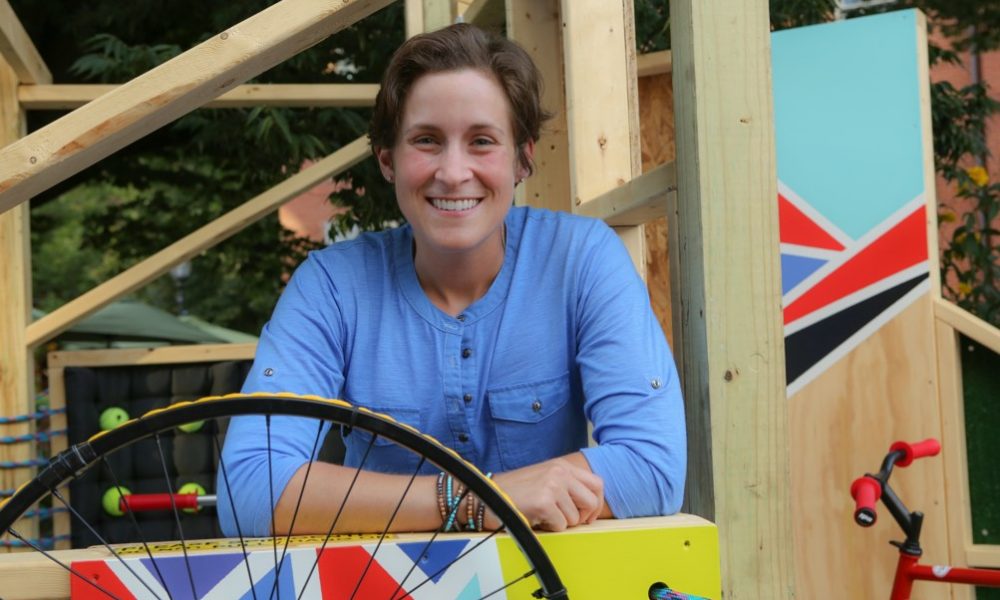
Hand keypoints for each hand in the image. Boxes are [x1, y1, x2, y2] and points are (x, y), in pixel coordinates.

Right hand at [489, 456, 603, 531]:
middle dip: (583, 516)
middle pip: (592, 501)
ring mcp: (553, 486)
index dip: (597, 503)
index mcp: (562, 466)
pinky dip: (550, 527)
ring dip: (561, 522)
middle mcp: (560, 472)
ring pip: (575, 517)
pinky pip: (561, 525)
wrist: (488, 496)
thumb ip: (568, 485)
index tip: (588, 515)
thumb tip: (591, 505)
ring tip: (543, 515)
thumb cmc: (516, 492)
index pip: (597, 483)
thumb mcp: (545, 479)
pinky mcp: (544, 502)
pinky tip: (537, 518)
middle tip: (566, 520)